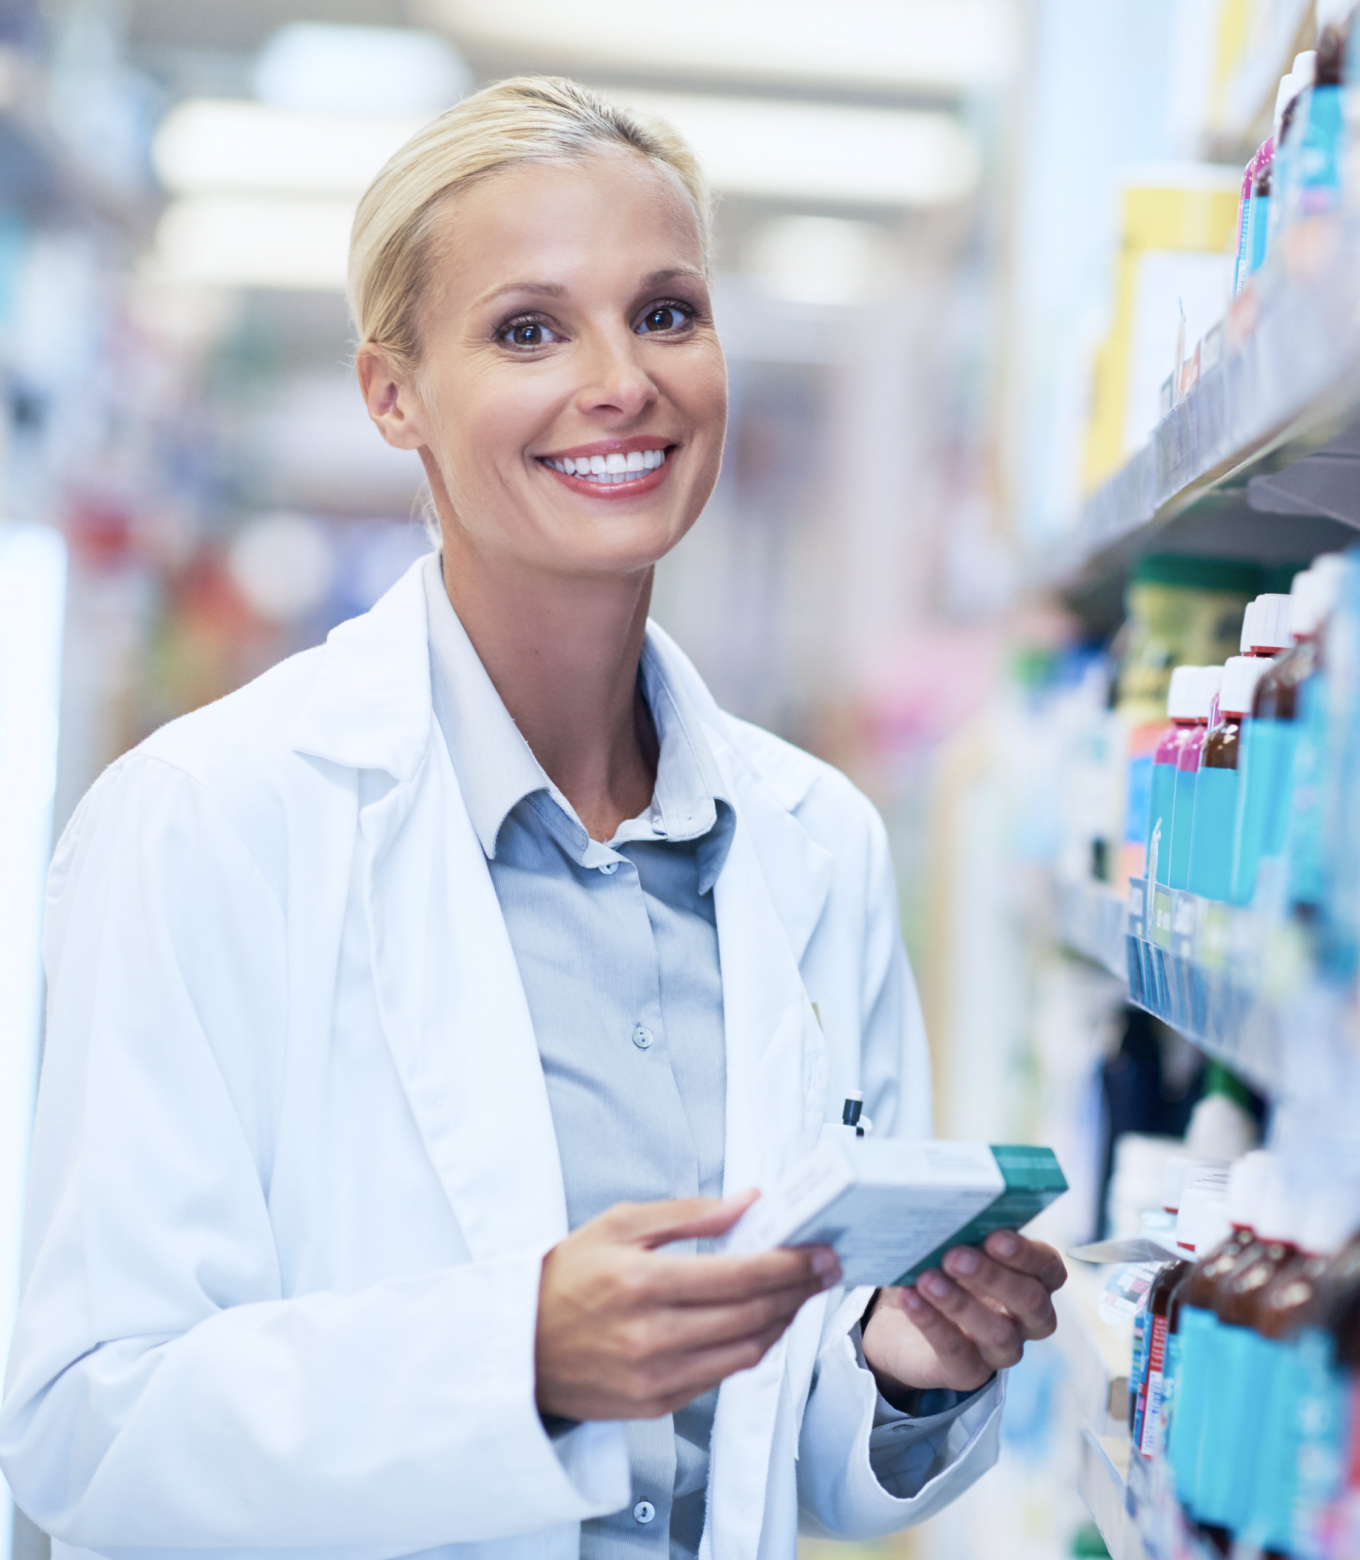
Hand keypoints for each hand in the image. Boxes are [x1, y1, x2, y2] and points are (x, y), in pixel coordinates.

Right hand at [535, 1194, 840, 1421]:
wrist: (515, 1349)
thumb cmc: (563, 1279)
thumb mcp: (618, 1225)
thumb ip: (688, 1214)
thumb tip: (747, 1203)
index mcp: (642, 1283)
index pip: (740, 1275)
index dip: (790, 1264)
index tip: (819, 1251)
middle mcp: (651, 1336)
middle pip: (752, 1315)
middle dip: (797, 1290)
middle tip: (822, 1270)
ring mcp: (654, 1377)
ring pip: (746, 1351)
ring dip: (781, 1322)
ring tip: (797, 1295)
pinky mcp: (655, 1405)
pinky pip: (721, 1376)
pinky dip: (749, 1348)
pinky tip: (760, 1324)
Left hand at [861, 1231, 1065, 1398]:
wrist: (898, 1322)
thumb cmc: (938, 1271)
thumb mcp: (950, 1246)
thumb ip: (960, 1231)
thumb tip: (948, 1209)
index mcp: (1031, 1280)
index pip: (1048, 1267)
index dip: (1027, 1254)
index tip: (995, 1237)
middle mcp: (1025, 1319)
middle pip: (1030, 1302)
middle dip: (994, 1277)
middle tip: (955, 1256)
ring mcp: (999, 1350)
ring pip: (999, 1334)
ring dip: (961, 1303)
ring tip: (928, 1279)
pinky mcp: (968, 1373)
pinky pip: (957, 1352)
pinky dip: (932, 1322)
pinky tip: (911, 1299)